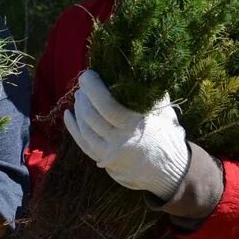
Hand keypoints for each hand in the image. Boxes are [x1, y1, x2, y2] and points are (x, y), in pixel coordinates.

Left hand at [64, 70, 190, 199]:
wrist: (169, 170)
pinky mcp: (103, 161)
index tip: (88, 74)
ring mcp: (109, 153)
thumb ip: (150, 92)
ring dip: (79, 109)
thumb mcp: (164, 111)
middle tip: (84, 84)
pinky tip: (69, 114)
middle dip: (84, 96)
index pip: (106, 105)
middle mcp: (119, 141)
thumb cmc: (167, 135)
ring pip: (84, 129)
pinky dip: (73, 128)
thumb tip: (136, 68)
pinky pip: (82, 143)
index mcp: (134, 126)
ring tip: (80, 96)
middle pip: (91, 116)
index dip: (93, 88)